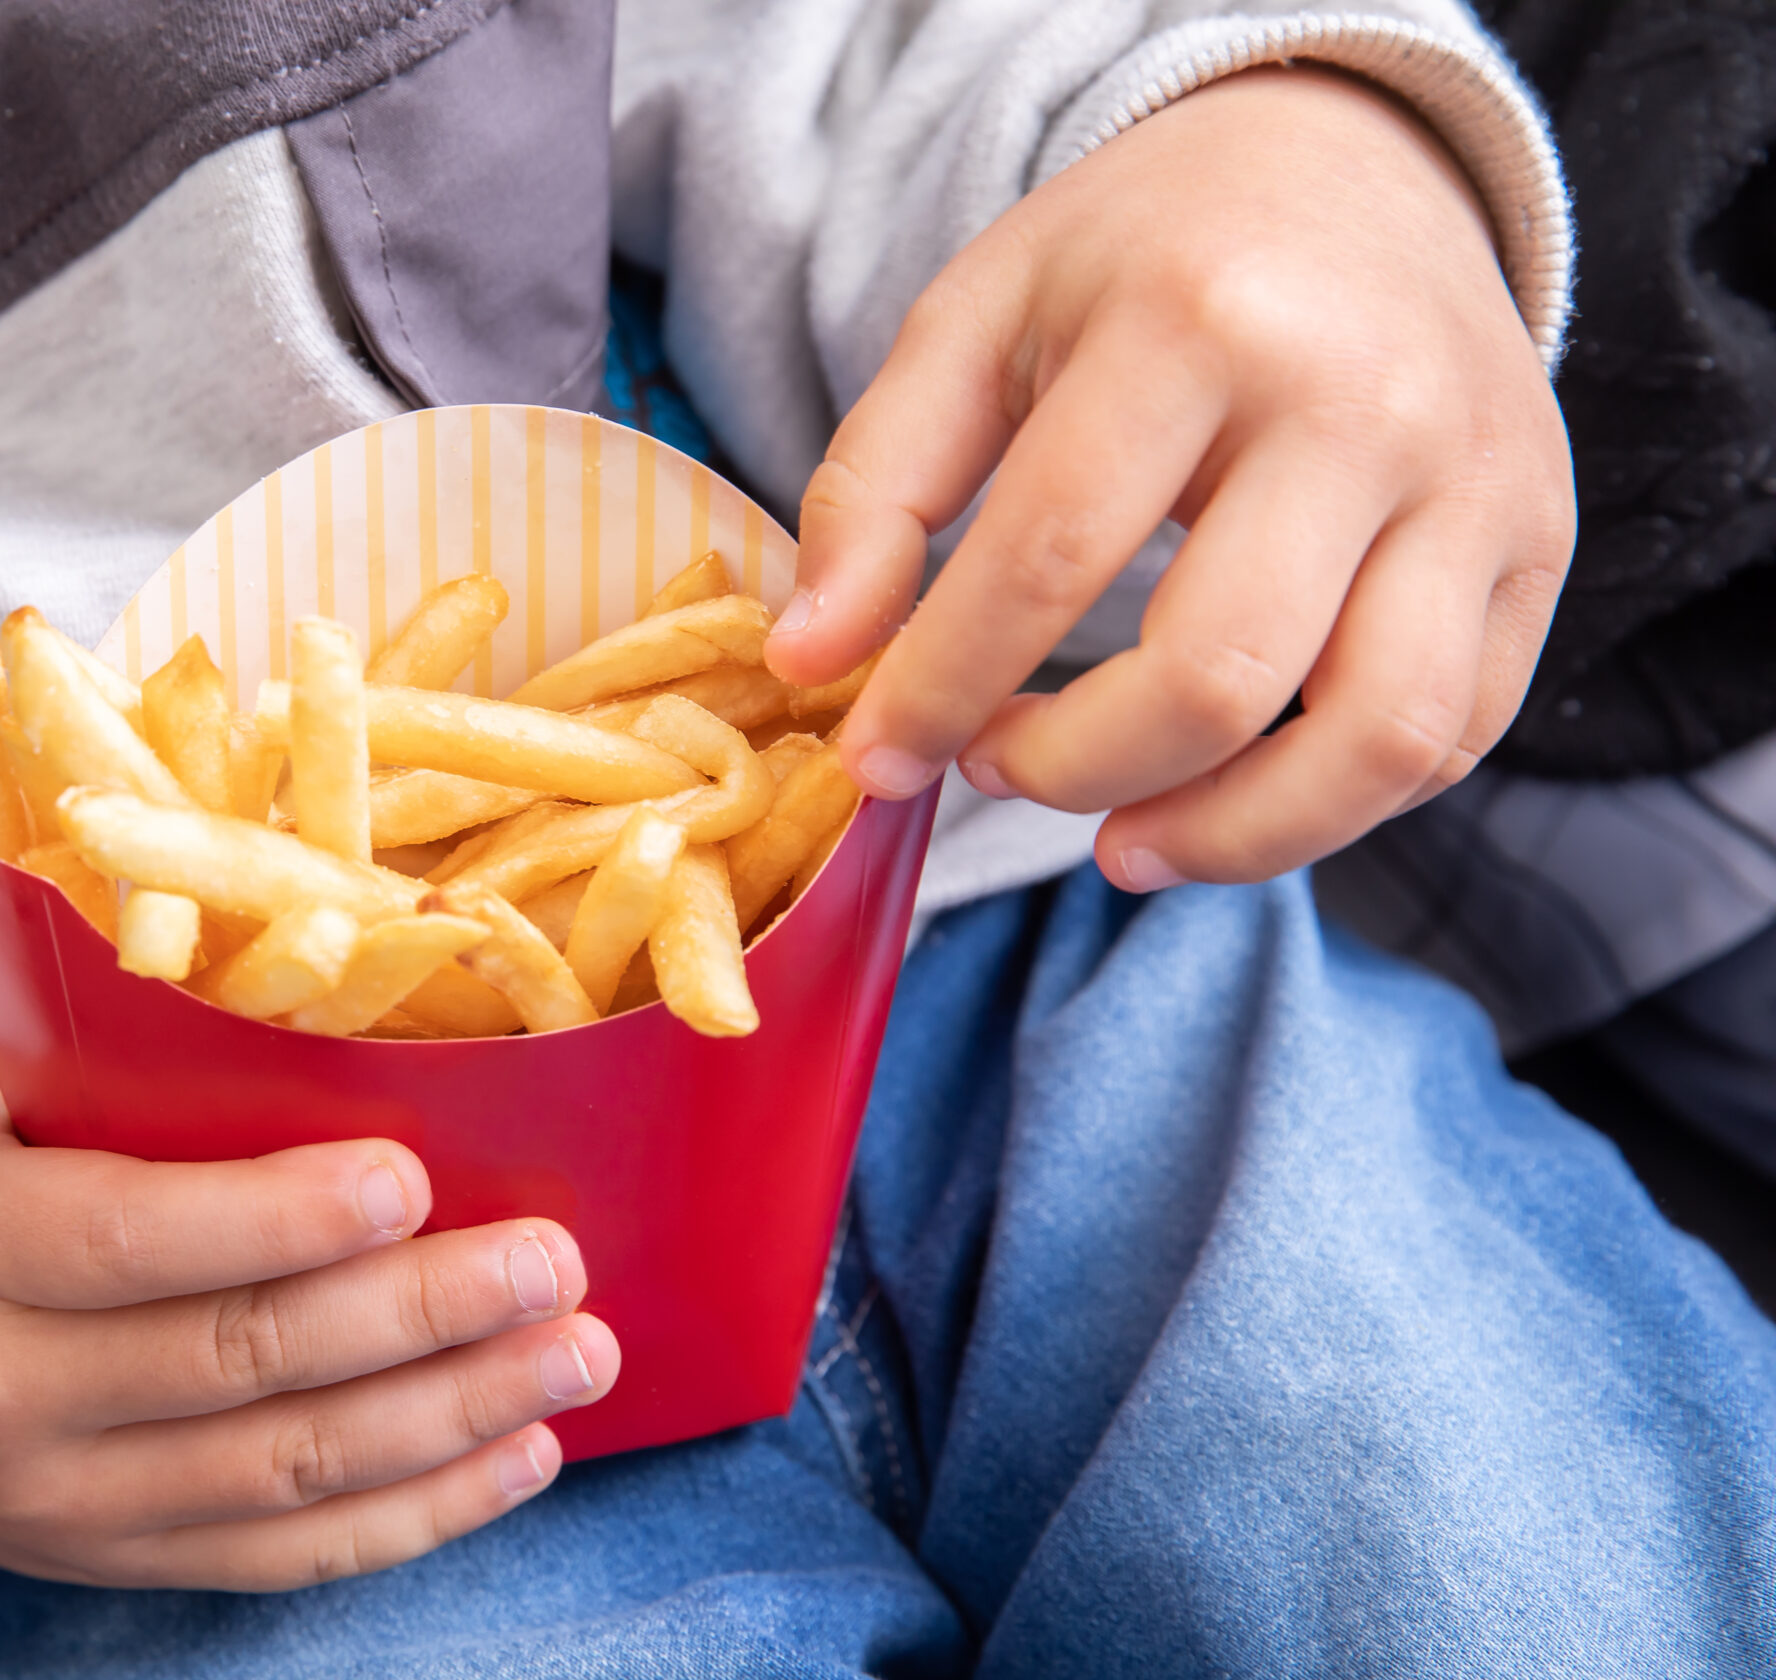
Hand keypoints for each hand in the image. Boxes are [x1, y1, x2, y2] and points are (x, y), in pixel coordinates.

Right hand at [0, 1004, 618, 1586]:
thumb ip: (119, 1005)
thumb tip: (319, 913)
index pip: (130, 1239)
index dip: (275, 1218)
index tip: (410, 1178)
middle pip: (235, 1363)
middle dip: (414, 1314)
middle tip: (550, 1259)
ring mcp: (61, 1505)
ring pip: (284, 1474)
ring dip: (452, 1415)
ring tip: (577, 1352)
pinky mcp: (123, 1565)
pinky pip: (289, 1557)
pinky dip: (420, 1513)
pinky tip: (523, 1454)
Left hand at [765, 66, 1573, 888]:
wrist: (1352, 168)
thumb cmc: (1140, 263)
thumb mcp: (974, 324)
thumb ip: (875, 489)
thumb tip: (811, 660)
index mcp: (1201, 320)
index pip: (1050, 558)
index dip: (940, 689)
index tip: (874, 759)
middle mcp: (1363, 403)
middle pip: (1214, 678)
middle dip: (1072, 770)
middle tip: (996, 766)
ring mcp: (1477, 481)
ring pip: (1374, 741)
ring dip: (1224, 837)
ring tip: (1117, 840)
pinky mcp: (1539, 545)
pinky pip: (1455, 736)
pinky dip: (1331, 807)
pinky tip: (1227, 795)